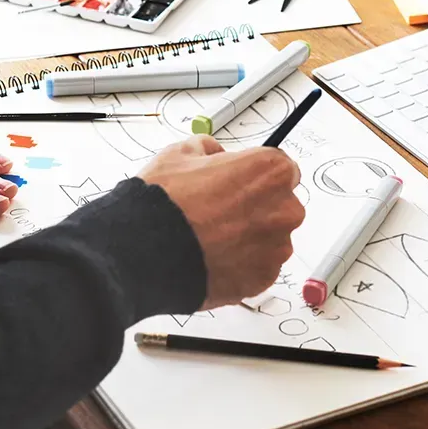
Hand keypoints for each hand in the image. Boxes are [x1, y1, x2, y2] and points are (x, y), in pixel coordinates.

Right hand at [138, 136, 304, 308]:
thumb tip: (212, 154)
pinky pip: (259, 267)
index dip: (257, 176)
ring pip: (271, 239)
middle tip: (220, 213)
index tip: (241, 183)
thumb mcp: (180, 154)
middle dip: (257, 208)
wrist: (145, 251)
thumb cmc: (165, 203)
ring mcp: (275, 248)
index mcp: (269, 172)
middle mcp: (283, 210)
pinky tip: (213, 258)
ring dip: (250, 238)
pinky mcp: (263, 279)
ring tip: (212, 239)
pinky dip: (242, 264)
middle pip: (280, 206)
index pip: (282, 170)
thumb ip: (207, 149)